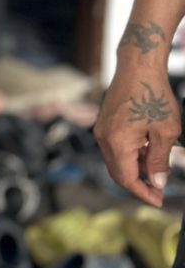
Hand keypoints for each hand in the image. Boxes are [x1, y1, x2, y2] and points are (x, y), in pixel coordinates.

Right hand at [94, 67, 180, 206]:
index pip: (126, 179)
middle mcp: (103, 138)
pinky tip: (147, 150)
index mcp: (117, 143)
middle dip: (137, 184)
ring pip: (116, 160)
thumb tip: (156, 182)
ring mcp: (101, 129)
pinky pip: (114, 147)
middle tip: (159, 191)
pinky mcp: (104, 122)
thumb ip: (160, 160)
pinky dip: (129, 155)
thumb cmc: (153, 96)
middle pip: (117, 172)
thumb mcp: (166, 132)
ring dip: (135, 168)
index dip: (142, 193)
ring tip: (158, 167)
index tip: (159, 201)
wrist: (138, 67)